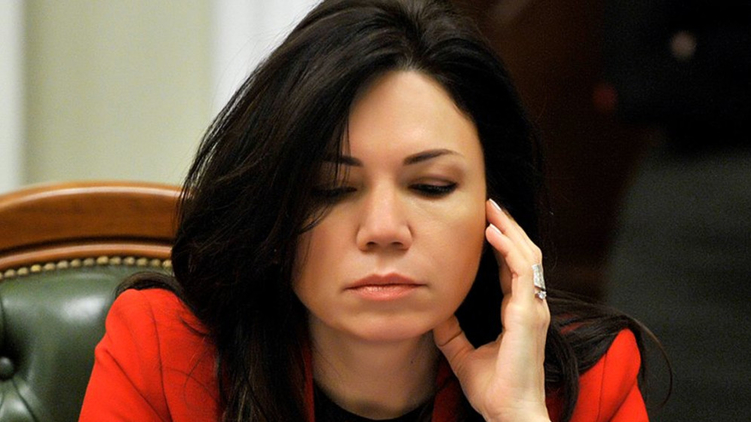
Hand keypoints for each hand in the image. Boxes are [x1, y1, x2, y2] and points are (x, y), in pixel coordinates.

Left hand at [433, 199, 550, 421]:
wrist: (507, 412)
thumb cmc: (493, 389)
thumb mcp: (461, 353)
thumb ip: (451, 331)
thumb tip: (434, 311)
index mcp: (518, 313)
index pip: (511, 268)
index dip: (500, 244)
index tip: (484, 224)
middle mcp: (529, 306)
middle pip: (523, 254)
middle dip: (507, 227)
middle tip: (489, 205)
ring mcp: (532, 308)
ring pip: (527, 255)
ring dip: (509, 230)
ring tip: (491, 210)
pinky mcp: (528, 313)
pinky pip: (521, 270)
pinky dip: (507, 248)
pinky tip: (491, 234)